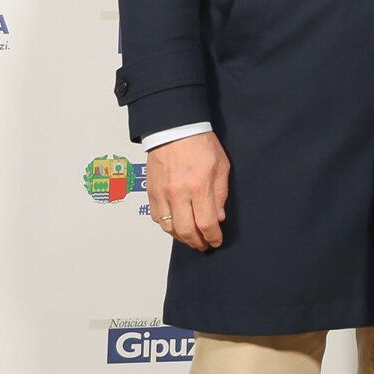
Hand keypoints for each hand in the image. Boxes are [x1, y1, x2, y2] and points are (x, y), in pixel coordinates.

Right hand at [146, 131, 230, 251]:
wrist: (175, 128)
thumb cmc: (200, 143)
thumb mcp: (221, 166)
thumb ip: (220, 193)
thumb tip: (218, 217)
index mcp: (199, 186)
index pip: (206, 223)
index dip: (212, 237)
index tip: (216, 241)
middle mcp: (178, 193)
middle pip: (186, 231)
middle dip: (197, 242)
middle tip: (204, 245)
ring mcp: (162, 194)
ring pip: (169, 228)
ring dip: (181, 237)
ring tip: (191, 238)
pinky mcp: (152, 192)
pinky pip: (158, 217)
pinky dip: (167, 226)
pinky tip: (176, 225)